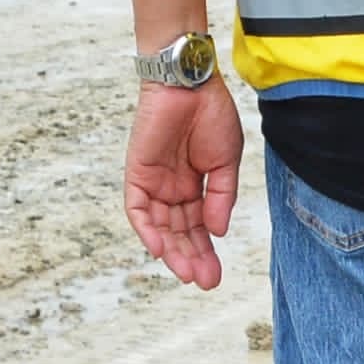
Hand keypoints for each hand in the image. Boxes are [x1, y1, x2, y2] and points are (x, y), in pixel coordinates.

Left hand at [123, 77, 244, 288]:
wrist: (191, 82)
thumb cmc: (211, 114)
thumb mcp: (226, 162)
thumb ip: (221, 197)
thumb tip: (218, 232)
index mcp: (194, 187)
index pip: (197, 228)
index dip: (206, 252)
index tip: (216, 275)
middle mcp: (171, 189)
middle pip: (178, 233)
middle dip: (191, 258)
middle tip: (205, 281)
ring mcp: (153, 183)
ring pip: (158, 227)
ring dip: (171, 251)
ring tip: (187, 273)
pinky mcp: (137, 173)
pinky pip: (137, 209)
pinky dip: (146, 230)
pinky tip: (159, 250)